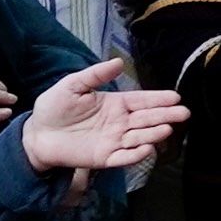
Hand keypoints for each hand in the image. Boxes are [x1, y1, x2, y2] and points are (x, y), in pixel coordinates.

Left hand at [14, 58, 185, 177]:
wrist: (37, 134)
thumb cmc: (54, 107)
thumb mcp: (73, 85)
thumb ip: (95, 75)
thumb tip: (119, 62)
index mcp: (115, 104)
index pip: (141, 101)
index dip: (158, 99)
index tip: (176, 97)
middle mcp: (119, 123)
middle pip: (146, 119)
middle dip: (165, 116)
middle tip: (183, 113)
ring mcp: (114, 141)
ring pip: (139, 137)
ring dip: (154, 134)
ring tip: (167, 129)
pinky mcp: (105, 158)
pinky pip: (124, 157)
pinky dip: (136, 154)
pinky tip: (147, 148)